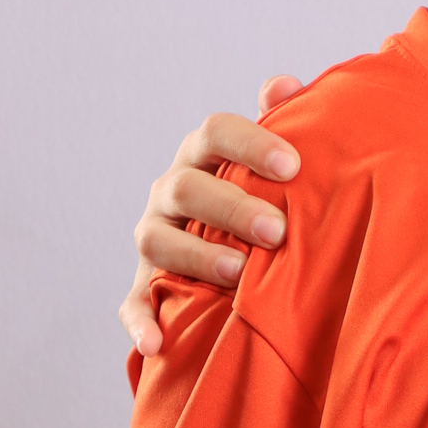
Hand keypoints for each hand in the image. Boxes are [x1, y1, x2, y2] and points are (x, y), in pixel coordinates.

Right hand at [117, 76, 305, 355]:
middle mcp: (170, 193)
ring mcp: (154, 239)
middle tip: (278, 230)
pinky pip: (133, 304)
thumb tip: (285, 85)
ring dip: (197, 258)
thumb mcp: (271, 162)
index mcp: (203, 156)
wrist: (232, 251)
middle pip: (187, 188)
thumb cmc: (261, 196)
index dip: (251, 144)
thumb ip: (282, 121)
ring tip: (240, 274)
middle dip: (231, 208)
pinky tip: (158, 343)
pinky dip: (140, 323)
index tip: (293, 166)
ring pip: (158, 241)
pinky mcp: (144, 286)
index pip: (215, 132)